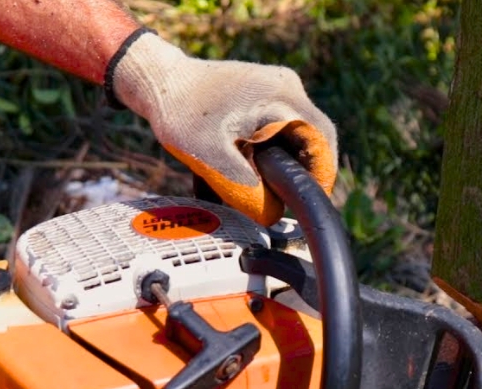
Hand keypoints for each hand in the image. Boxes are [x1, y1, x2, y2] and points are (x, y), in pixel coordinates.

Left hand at [110, 30, 337, 224]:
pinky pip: (283, 124)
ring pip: (299, 132)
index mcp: (281, 98)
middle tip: (290, 201)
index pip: (321, 141)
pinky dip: (277, 148)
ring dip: (290, 160)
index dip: (321, 175)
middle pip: (314, 137)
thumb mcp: (212, 159)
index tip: (310, 202)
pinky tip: (256, 166)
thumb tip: (272, 216)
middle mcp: (287, 87)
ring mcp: (278, 86)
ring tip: (271, 187)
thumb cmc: (181, 114)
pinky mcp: (266, 92)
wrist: (159, 80)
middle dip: (304, 171)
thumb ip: (245, 189)